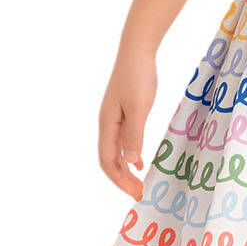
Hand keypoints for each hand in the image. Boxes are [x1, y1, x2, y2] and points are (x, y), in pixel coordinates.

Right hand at [98, 46, 157, 198]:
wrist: (136, 51)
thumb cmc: (138, 77)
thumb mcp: (139, 108)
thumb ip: (134, 135)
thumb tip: (129, 163)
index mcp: (107, 125)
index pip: (107, 161)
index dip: (119, 181)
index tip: (135, 194)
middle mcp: (106, 124)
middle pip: (109, 160)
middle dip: (122, 180)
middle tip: (140, 194)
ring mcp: (113, 118)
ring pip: (115, 151)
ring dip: (125, 169)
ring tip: (139, 183)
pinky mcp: (123, 112)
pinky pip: (122, 140)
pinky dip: (129, 155)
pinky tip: (139, 162)